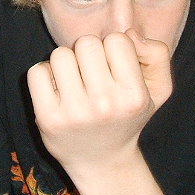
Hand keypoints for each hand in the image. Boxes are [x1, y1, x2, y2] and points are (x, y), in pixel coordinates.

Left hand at [27, 29, 171, 175]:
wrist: (100, 161)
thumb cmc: (127, 116)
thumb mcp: (158, 89)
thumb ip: (157, 54)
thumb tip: (129, 33)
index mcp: (134, 96)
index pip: (117, 40)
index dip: (113, 49)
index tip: (113, 68)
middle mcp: (105, 105)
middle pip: (86, 43)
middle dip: (87, 53)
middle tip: (91, 74)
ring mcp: (74, 113)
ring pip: (60, 54)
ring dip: (65, 63)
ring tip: (75, 82)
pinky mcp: (47, 118)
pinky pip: (37, 72)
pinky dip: (44, 75)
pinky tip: (56, 91)